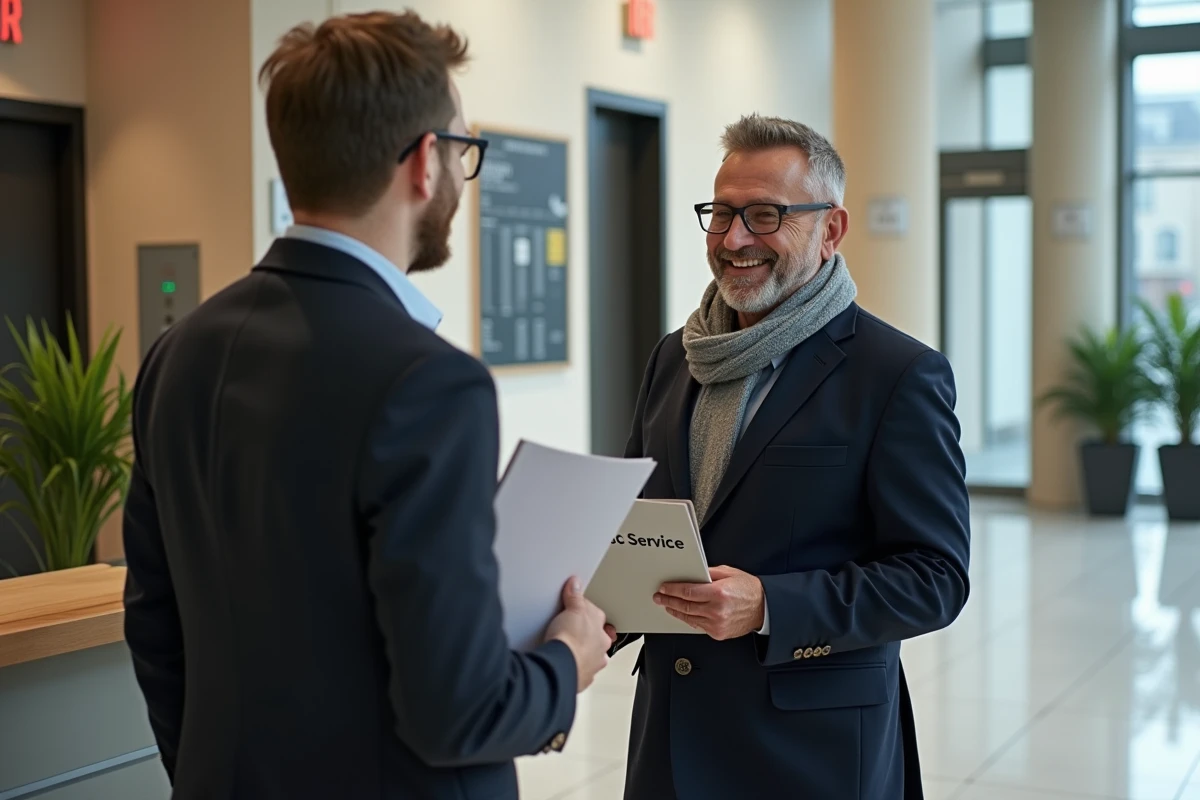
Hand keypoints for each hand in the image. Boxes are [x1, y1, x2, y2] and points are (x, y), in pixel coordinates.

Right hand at [544, 577, 611, 691]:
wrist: (560, 669)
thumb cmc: (570, 641)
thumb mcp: (572, 610)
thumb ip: (575, 597)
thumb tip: (576, 584)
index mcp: (601, 631)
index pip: (596, 615)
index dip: (584, 610)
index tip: (573, 607)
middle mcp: (601, 649)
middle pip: (595, 637)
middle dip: (586, 634)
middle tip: (569, 629)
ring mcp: (592, 665)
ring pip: (591, 656)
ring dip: (582, 652)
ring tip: (566, 647)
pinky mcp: (581, 678)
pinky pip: (580, 670)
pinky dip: (573, 667)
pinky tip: (563, 662)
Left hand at [654, 565, 764, 640]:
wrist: (764, 608)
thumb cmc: (749, 590)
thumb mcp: (728, 573)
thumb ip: (708, 573)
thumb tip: (691, 574)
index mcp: (718, 593)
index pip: (687, 592)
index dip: (672, 590)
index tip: (664, 588)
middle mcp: (717, 610)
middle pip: (685, 606)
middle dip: (669, 601)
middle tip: (659, 597)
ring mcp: (717, 624)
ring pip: (689, 618)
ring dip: (675, 611)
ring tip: (667, 605)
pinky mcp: (718, 633)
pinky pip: (698, 625)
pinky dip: (688, 619)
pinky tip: (682, 614)